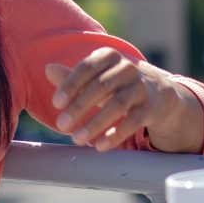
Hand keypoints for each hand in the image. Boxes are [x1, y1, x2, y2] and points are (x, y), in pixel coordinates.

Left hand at [47, 51, 193, 151]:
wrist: (156, 92)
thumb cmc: (115, 84)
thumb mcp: (96, 77)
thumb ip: (72, 77)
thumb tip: (47, 69)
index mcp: (110, 56)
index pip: (87, 67)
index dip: (71, 85)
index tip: (56, 104)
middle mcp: (127, 68)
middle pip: (100, 86)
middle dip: (79, 107)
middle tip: (61, 126)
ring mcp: (140, 87)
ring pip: (117, 105)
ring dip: (95, 123)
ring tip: (77, 139)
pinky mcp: (150, 107)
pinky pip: (132, 121)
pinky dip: (115, 134)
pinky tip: (100, 146)